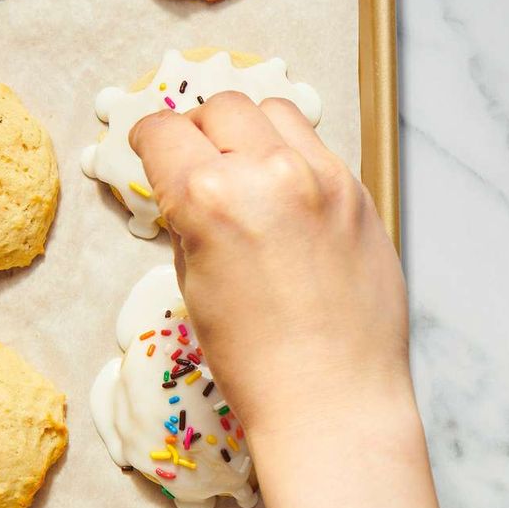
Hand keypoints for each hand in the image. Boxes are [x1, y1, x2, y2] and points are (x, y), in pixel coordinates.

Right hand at [129, 91, 410, 437]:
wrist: (335, 399)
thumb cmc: (257, 362)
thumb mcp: (195, 285)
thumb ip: (190, 221)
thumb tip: (190, 188)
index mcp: (210, 198)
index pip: (163, 131)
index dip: (148, 141)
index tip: (151, 151)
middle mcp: (269, 175)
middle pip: (222, 108)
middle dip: (200, 131)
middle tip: (198, 163)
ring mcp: (324, 180)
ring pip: (276, 113)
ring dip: (252, 132)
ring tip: (247, 172)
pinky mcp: (360, 195)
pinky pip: (319, 149)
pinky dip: (295, 158)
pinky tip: (289, 198)